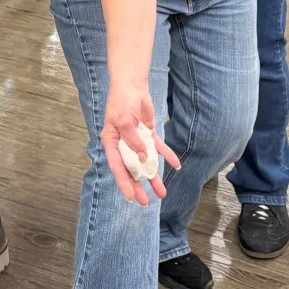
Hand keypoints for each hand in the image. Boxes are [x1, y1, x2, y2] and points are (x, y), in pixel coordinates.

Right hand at [101, 75, 179, 205]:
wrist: (132, 85)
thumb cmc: (122, 101)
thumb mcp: (124, 120)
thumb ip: (132, 140)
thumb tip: (142, 158)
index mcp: (112, 143)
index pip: (118, 166)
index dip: (124, 183)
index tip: (130, 198)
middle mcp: (124, 145)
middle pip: (132, 169)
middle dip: (139, 186)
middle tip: (146, 202)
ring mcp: (137, 141)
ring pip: (146, 163)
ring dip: (153, 177)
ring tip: (161, 193)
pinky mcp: (148, 134)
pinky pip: (159, 148)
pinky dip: (167, 156)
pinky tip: (176, 165)